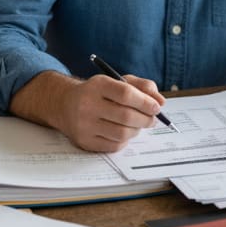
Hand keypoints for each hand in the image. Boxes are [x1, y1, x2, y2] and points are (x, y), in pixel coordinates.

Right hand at [21, 72, 166, 152]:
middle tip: (153, 119)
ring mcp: (84, 125)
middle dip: (146, 119)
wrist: (65, 104)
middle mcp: (87, 104)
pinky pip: (114, 146)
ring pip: (122, 134)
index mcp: (97, 85)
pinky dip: (125, 140)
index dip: (146, 102)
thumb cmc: (98, 93)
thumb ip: (142, 87)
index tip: (157, 107)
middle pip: (126, 116)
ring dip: (137, 130)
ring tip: (138, 125)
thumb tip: (160, 102)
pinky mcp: (84, 141)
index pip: (126, 94)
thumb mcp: (117, 81)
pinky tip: (124, 132)